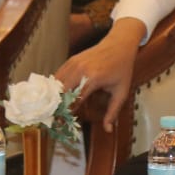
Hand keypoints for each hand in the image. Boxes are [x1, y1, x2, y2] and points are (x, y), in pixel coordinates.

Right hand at [57, 17, 146, 132]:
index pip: (74, 101)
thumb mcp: (122, 91)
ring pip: (56, 84)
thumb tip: (108, 130)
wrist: (119, 44)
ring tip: (52, 110)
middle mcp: (80, 70)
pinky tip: (56, 96)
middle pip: (61, 93)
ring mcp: (74, 63)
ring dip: (54, 97)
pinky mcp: (71, 60)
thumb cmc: (122, 69)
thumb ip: (113, 112)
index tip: (62, 125)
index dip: (67, 114)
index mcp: (93, 79)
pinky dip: (55, 87)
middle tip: (54, 119)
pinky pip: (58, 75)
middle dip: (57, 107)